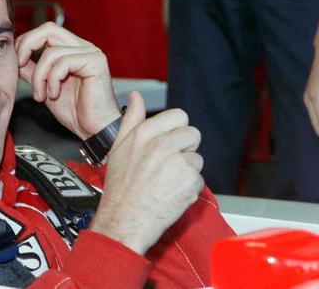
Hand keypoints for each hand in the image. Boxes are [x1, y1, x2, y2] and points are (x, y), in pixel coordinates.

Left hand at [16, 22, 120, 139]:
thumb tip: (15, 60)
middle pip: (49, 29)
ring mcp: (91, 53)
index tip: (17, 62)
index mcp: (72, 49)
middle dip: (27, 45)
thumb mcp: (45, 87)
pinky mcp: (96, 62)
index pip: (45, 32)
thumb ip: (33, 72)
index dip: (26, 42)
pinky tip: (54, 95)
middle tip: (20, 65)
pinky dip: (53, 80)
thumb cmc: (75, 111)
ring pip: (52, 52)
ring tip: (41, 95)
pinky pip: (64, 62)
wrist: (94, 130)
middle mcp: (83, 47)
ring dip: (40, 76)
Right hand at [89, 92, 203, 254]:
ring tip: (166, 183)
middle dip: (184, 149)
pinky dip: (189, 188)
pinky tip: (171, 194)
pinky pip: (199, 179)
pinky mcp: (190, 181)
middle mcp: (161, 144)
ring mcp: (177, 162)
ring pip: (197, 158)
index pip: (179, 116)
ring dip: (187, 171)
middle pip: (193, 134)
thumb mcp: (119, 148)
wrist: (124, 221)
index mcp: (144, 133)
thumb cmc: (120, 188)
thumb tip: (136, 96)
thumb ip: (131, 119)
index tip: (169, 144)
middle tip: (167, 167)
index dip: (176, 130)